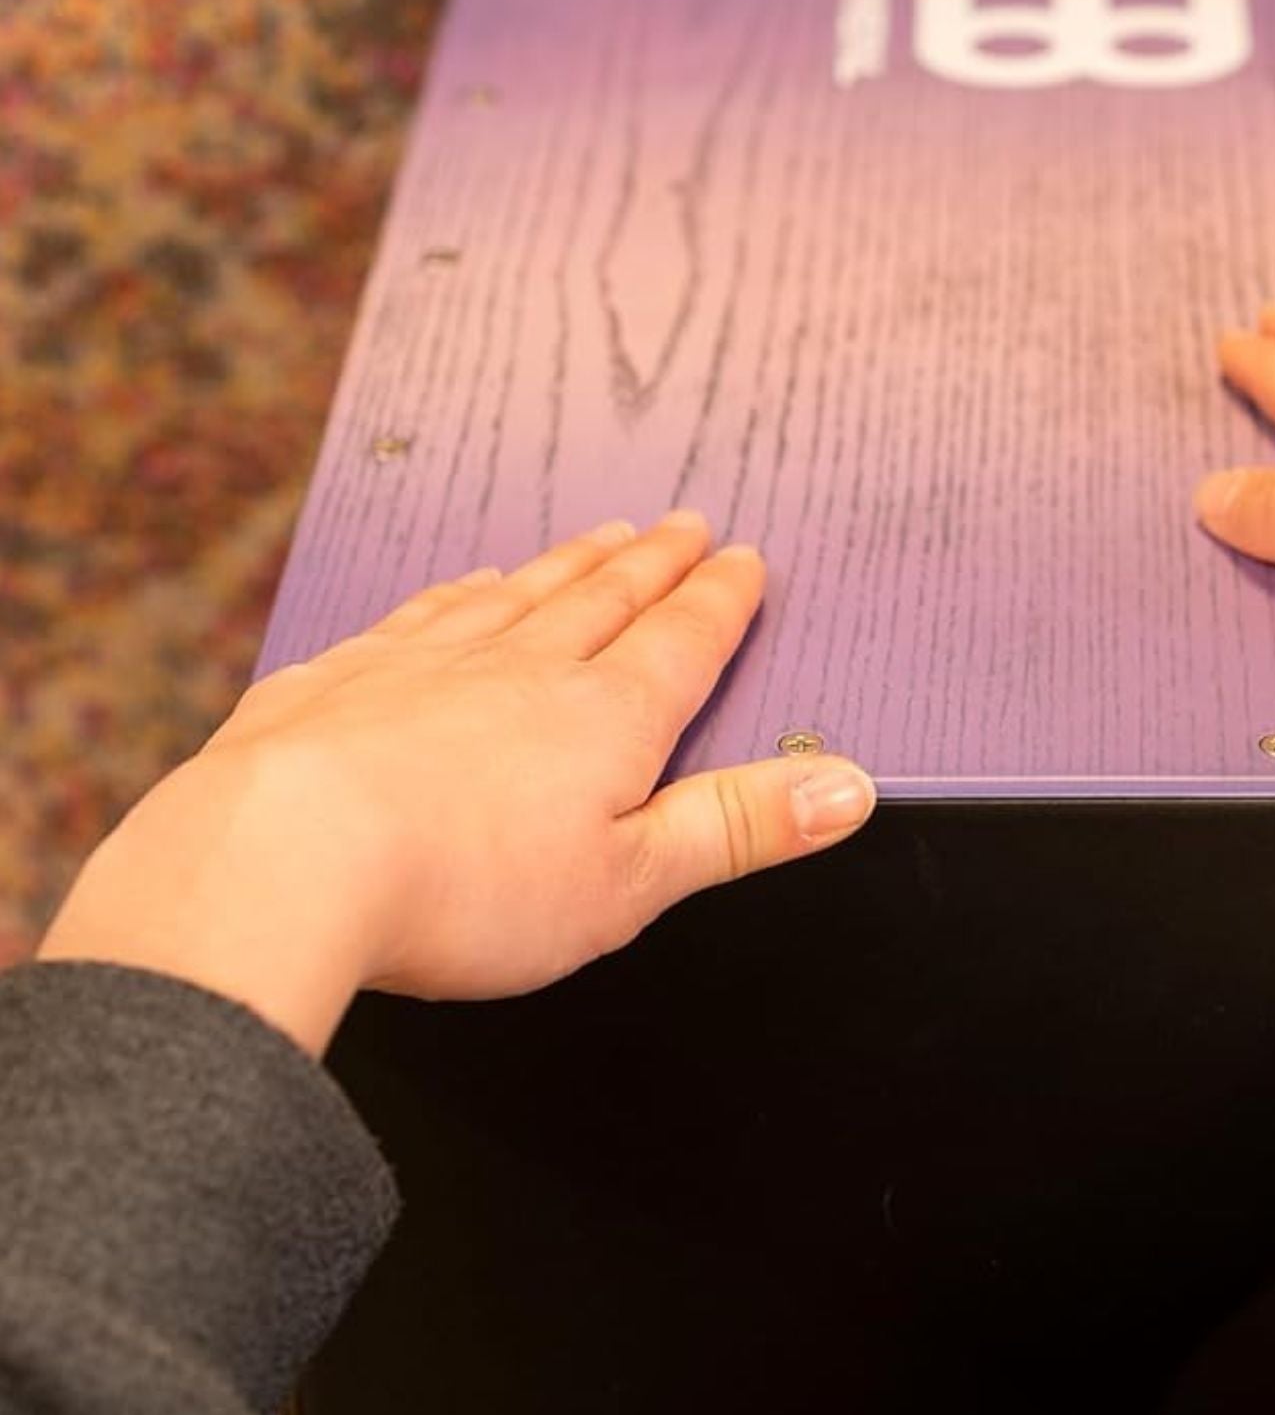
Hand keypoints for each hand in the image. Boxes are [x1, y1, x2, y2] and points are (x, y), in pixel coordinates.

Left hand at [39, 514, 876, 1055]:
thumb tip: (851, 787)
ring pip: (520, 595)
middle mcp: (525, 669)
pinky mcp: (343, 680)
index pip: (681, 642)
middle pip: (606, 600)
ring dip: (569, 564)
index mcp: (606, 719)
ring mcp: (428, 664)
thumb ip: (738, 827)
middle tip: (685, 522)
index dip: (719, 599)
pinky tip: (471, 585)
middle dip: (654, 563)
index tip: (745, 557)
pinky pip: (425, 615)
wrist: (282, 859)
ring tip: (602, 536)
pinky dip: (464, 592)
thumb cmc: (466, 891)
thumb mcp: (630, 884)